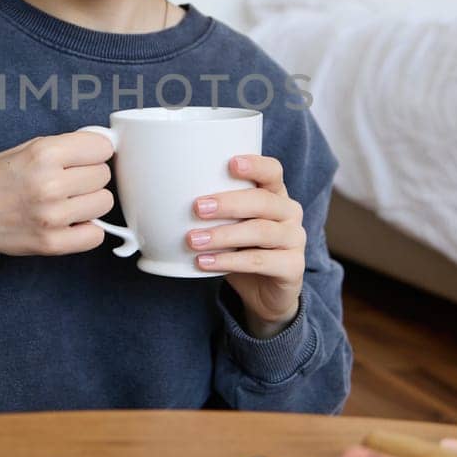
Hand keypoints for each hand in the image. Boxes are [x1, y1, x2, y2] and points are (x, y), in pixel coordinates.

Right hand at [0, 132, 114, 260]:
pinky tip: (70, 222)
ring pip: (104, 203)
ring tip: (68, 201)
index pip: (102, 147)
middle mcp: (49, 184)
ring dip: (90, 202)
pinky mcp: (52, 243)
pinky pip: (96, 235)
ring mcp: (52, 217)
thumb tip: (102, 145)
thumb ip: (64, 146)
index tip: (85, 157)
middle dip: (90, 176)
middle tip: (69, 181)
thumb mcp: (25, 148)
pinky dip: (87, 229)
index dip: (94, 151)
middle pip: (103, 175)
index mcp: (43, 154)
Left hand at [186, 155, 305, 337]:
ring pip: (260, 232)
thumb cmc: (240, 248)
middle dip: (228, 203)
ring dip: (223, 235)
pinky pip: (260, 262)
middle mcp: (289, 212)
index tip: (230, 164)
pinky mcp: (293, 267)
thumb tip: (161, 196)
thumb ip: (210, 208)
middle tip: (197, 207)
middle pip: (263, 201)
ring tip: (193, 240)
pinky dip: (229, 262)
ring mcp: (295, 240)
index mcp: (275, 193)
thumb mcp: (227, 223)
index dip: (255, 165)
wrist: (263, 292)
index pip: (272, 171)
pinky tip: (204, 262)